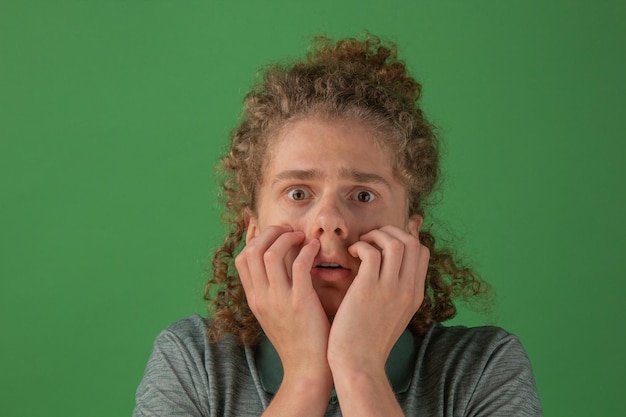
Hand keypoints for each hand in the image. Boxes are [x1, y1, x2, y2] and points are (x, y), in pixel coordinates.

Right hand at [235, 225, 332, 384]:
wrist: (307, 370)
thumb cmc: (297, 340)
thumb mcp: (274, 313)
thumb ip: (273, 288)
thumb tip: (279, 260)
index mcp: (253, 298)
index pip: (242, 257)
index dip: (257, 238)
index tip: (276, 235)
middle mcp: (261, 297)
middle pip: (253, 249)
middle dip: (271, 232)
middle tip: (290, 231)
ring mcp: (278, 300)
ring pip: (271, 252)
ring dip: (288, 237)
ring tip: (302, 237)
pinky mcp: (300, 303)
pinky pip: (299, 265)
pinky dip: (307, 250)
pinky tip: (315, 248)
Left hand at [327, 225, 428, 372]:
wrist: (358, 365)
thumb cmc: (369, 342)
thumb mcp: (393, 317)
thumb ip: (396, 294)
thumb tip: (389, 274)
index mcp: (415, 295)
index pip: (422, 252)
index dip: (405, 238)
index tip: (384, 241)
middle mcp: (407, 289)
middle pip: (412, 242)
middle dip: (390, 231)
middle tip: (371, 240)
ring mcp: (390, 289)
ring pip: (395, 242)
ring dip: (375, 235)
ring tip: (361, 246)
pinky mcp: (368, 289)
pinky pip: (371, 251)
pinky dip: (360, 246)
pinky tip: (351, 255)